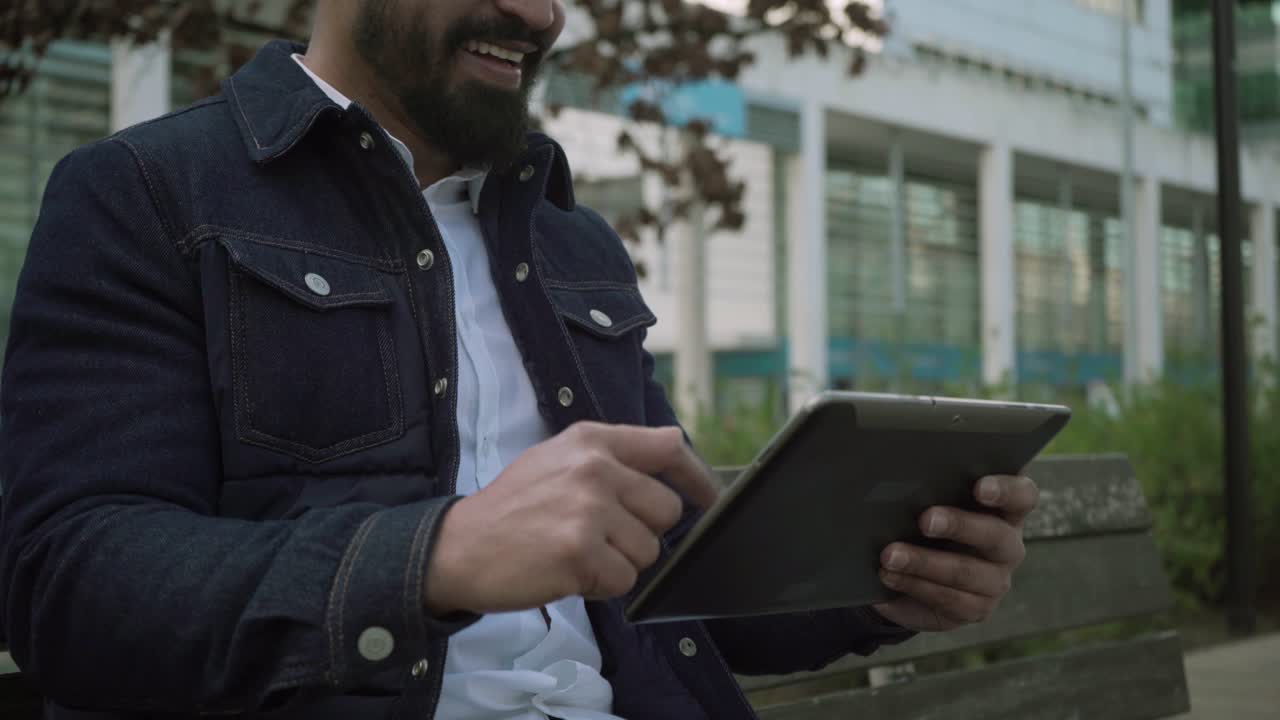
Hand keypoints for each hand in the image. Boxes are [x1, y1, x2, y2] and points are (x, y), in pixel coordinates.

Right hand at [424, 422, 718, 615]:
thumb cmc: (513, 508)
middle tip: (601, 539)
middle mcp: (594, 469)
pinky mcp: (580, 552)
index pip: (668, 447)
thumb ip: (612, 455)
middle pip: (666, 510)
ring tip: (578, 554)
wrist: (459, 547)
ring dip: (620, 563)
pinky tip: (569, 573)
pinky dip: (602, 586)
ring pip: (648, 551)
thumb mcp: (558, 459)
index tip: (710, 499)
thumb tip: (675, 447)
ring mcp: (588, 510)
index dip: (697, 478)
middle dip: (643, 533)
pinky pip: (624, 580)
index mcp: (591, 441)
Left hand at [871, 475, 1038, 631]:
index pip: (1023, 496)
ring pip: (966, 572)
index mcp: (1006, 509)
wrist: (915, 573)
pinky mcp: (977, 609)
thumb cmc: (926, 522)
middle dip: (959, 526)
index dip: (1006, 490)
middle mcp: (1008, 545)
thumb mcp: (930, 503)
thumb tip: (898, 480)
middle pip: (996, 535)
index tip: (979, 487)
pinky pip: (948, 599)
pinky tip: (889, 575)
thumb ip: (929, 489)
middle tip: (925, 520)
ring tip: (890, 555)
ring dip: (924, 563)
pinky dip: (914, 585)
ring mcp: (996, 580)